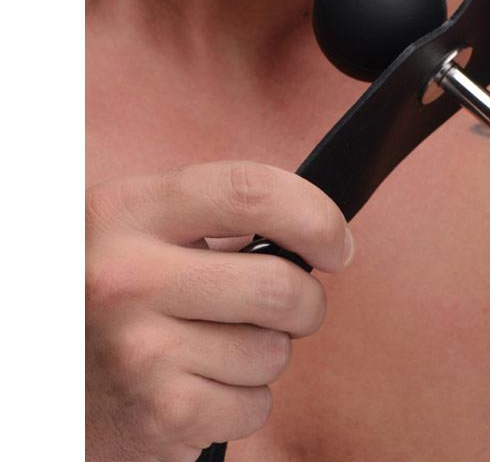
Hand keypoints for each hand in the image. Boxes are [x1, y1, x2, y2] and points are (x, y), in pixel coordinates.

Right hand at [85, 161, 352, 461]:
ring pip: (273, 352)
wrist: (32, 375)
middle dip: (304, 302)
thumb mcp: (138, 228)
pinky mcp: (155, 415)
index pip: (251, 192)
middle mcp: (127, 278)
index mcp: (130, 211)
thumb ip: (214, 215)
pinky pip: (254, 406)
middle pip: (280, 287)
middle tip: (284, 304)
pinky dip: (242, 401)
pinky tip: (200, 384)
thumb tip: (317, 235)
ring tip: (214, 344)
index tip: (337, 244)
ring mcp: (139, 351)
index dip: (315, 216)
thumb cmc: (107, 291)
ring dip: (265, 353)